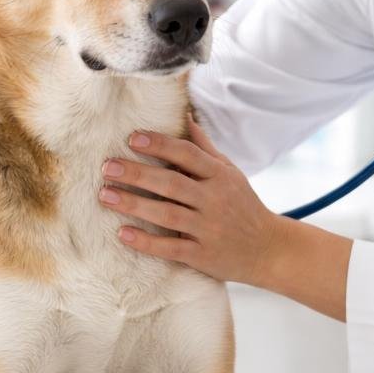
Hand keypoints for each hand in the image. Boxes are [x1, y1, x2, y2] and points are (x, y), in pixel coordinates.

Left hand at [99, 117, 281, 286]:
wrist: (268, 249)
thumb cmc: (243, 205)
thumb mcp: (230, 174)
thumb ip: (205, 149)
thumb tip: (185, 117)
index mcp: (220, 176)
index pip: (188, 155)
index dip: (160, 145)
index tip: (132, 138)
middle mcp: (215, 200)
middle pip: (171, 183)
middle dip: (137, 174)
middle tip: (107, 167)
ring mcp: (208, 229)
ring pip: (167, 215)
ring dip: (134, 205)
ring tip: (105, 195)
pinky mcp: (202, 255)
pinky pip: (171, 248)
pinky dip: (146, 241)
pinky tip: (122, 233)